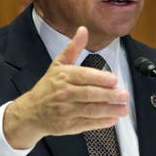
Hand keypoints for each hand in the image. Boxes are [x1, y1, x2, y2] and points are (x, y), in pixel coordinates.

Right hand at [2, 26, 129, 148]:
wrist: (31, 112)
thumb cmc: (48, 87)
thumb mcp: (58, 65)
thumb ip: (73, 48)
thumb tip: (83, 30)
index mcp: (62, 76)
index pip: (83, 76)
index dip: (99, 78)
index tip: (114, 80)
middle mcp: (63, 93)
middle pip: (89, 94)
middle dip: (109, 95)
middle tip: (124, 94)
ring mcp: (65, 110)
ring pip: (90, 110)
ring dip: (109, 110)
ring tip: (124, 108)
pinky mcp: (67, 125)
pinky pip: (87, 124)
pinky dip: (101, 122)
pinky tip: (113, 119)